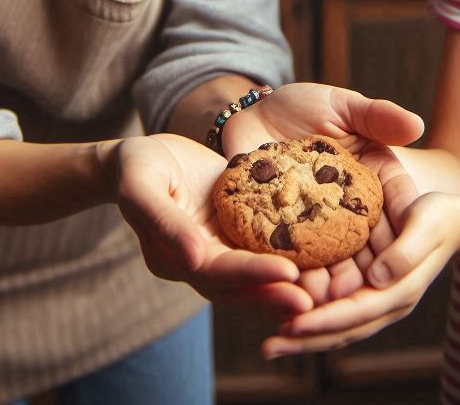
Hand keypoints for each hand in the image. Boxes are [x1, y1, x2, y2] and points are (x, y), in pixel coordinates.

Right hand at [113, 133, 312, 316]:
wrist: (142, 158)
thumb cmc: (136, 168)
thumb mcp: (141, 186)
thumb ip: (164, 220)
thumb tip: (193, 257)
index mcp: (175, 257)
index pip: (218, 272)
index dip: (253, 274)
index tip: (288, 274)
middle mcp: (201, 261)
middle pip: (241, 285)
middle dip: (276, 293)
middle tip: (313, 301)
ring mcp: (219, 247)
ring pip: (255, 274)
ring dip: (284, 284)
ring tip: (323, 291)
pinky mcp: (234, 229)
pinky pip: (261, 246)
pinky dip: (286, 253)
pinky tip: (319, 251)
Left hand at [222, 83, 424, 303]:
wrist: (251, 112)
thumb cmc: (302, 105)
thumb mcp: (342, 107)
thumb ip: (377, 117)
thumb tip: (416, 124)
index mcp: (374, 181)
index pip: (398, 205)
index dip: (403, 226)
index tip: (406, 243)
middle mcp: (350, 210)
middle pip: (368, 245)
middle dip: (370, 269)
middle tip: (367, 286)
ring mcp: (316, 227)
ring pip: (332, 261)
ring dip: (332, 282)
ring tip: (328, 297)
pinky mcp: (280, 236)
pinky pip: (291, 261)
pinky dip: (294, 276)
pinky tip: (292, 289)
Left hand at [261, 191, 459, 356]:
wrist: (457, 221)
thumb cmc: (441, 218)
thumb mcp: (427, 225)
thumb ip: (406, 251)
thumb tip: (377, 277)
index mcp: (398, 292)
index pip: (355, 313)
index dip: (322, 321)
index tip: (290, 326)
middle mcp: (386, 303)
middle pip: (342, 330)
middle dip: (305, 340)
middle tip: (267, 348)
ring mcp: (379, 299)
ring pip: (339, 325)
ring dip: (305, 335)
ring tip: (271, 341)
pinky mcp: (372, 288)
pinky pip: (341, 308)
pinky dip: (316, 315)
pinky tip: (289, 310)